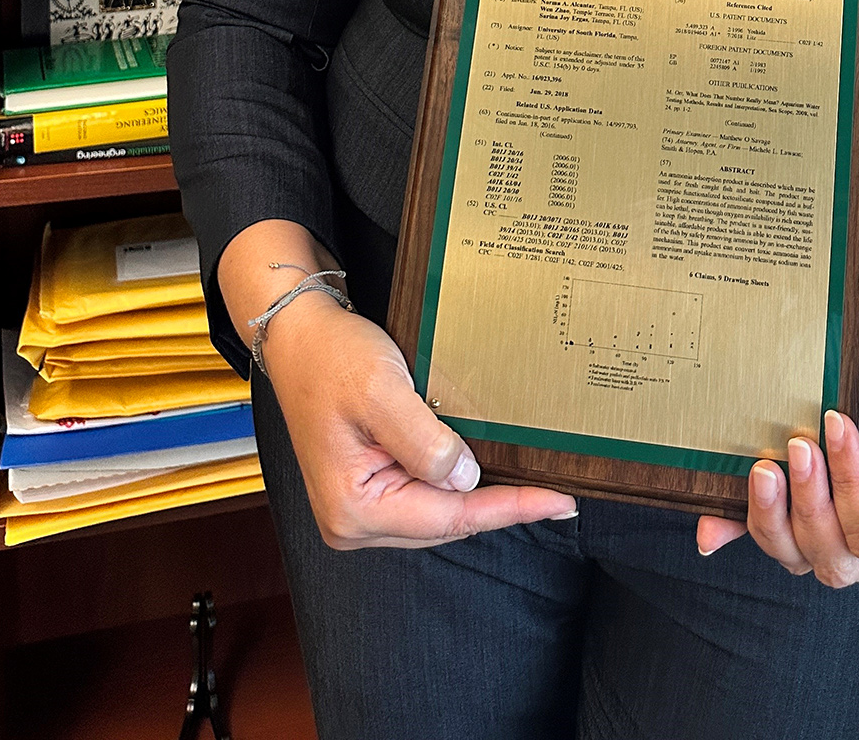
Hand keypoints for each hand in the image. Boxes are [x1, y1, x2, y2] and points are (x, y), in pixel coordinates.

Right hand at [261, 290, 577, 548]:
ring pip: (438, 511)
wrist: (300, 336)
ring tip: (531, 485)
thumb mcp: (381, 392)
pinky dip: (457, 482)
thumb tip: (466, 478)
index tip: (558, 503)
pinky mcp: (369, 488)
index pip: (449, 518)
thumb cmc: (332, 358)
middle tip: (557, 494)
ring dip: (478, 495)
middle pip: (445, 522)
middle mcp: (353, 521)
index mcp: (353, 509)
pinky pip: (425, 494)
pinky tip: (486, 469)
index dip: (509, 509)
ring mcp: (359, 508)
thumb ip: (424, 441)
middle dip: (498, 505)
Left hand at [695, 289, 858, 588]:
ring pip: (786, 547)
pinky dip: (729, 529)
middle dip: (810, 501)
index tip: (840, 425)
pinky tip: (712, 527)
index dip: (850, 488)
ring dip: (771, 514)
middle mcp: (852, 519)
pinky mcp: (778, 485)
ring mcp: (812, 503)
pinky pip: (747, 525)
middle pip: (824, 551)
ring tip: (766, 466)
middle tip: (802, 443)